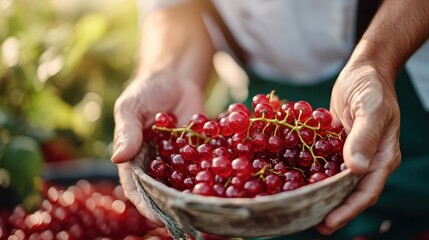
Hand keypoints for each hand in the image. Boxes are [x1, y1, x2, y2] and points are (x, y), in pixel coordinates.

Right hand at [111, 70, 204, 225]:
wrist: (175, 79)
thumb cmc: (146, 92)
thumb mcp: (131, 107)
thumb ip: (127, 131)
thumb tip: (117, 157)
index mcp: (135, 159)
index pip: (136, 188)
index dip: (146, 204)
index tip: (157, 217)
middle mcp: (157, 166)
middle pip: (162, 192)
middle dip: (173, 207)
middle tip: (187, 220)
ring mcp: (178, 161)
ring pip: (184, 186)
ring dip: (193, 198)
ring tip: (205, 210)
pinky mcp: (198, 153)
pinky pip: (203, 169)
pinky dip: (210, 178)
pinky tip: (221, 188)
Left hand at [315, 62, 401, 233]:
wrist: (363, 71)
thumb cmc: (371, 87)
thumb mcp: (370, 108)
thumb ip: (365, 136)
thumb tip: (356, 168)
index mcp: (381, 157)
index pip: (366, 192)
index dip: (348, 209)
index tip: (328, 221)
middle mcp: (367, 160)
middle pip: (350, 193)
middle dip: (332, 210)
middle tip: (309, 223)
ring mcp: (351, 154)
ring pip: (336, 183)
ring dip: (321, 196)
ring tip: (301, 209)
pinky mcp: (336, 146)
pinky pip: (325, 165)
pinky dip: (313, 175)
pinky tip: (295, 181)